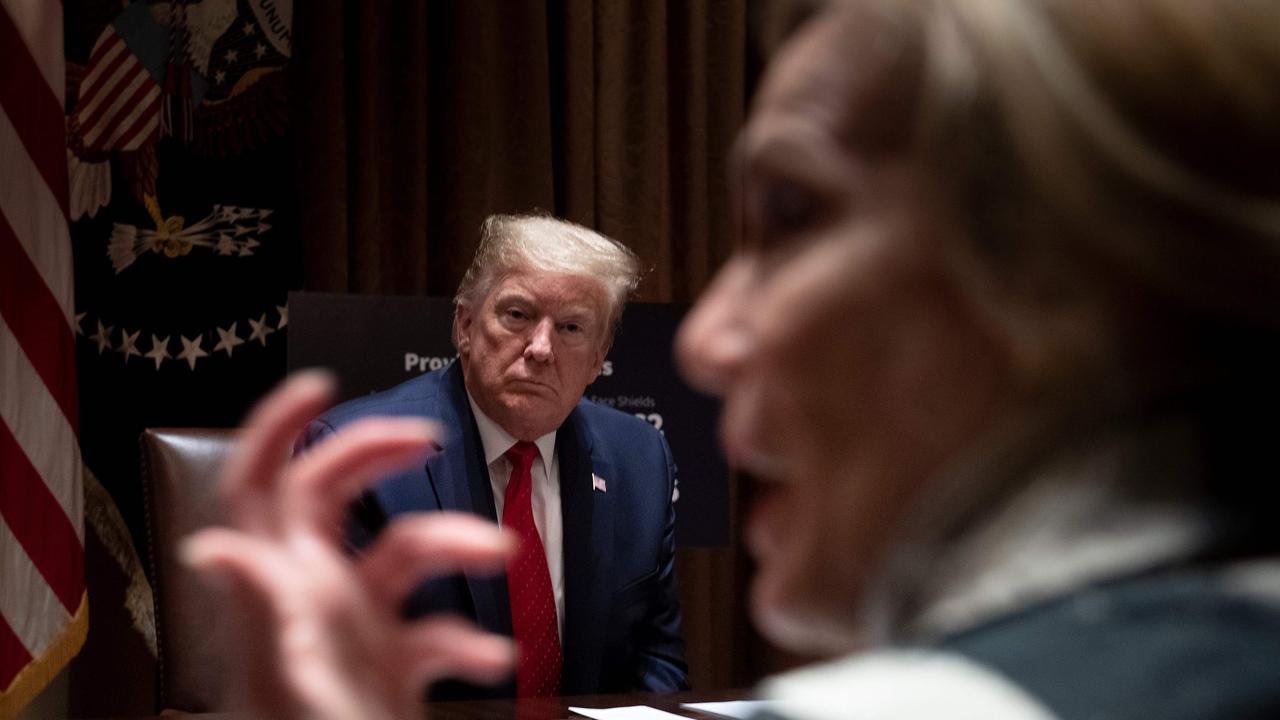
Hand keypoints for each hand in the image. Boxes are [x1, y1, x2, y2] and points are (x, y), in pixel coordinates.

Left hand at [182, 371, 515, 718]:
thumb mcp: (294, 684)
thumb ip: (267, 613)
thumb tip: (217, 542)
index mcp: (285, 593)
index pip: (261, 489)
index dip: (279, 429)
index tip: (318, 387)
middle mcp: (316, 600)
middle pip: (331, 496)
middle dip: (376, 451)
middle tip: (425, 437)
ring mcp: (353, 630)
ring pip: (403, 553)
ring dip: (457, 543)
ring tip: (500, 552)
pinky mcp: (388, 666)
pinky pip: (436, 630)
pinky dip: (471, 637)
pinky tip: (491, 659)